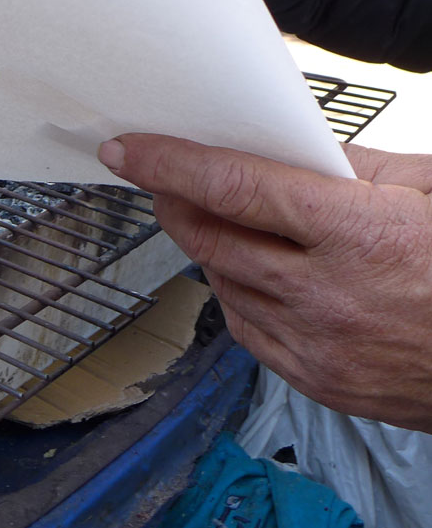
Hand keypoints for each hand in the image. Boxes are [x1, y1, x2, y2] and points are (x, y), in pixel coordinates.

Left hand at [98, 133, 431, 431]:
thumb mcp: (426, 191)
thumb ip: (351, 165)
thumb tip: (284, 147)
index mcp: (356, 233)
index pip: (233, 188)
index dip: (169, 164)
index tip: (126, 149)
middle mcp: (326, 293)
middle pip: (211, 238)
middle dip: (174, 202)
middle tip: (161, 178)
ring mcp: (318, 344)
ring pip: (221, 282)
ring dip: (209, 248)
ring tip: (220, 221)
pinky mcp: (317, 381)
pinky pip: (245, 327)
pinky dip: (236, 294)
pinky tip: (253, 274)